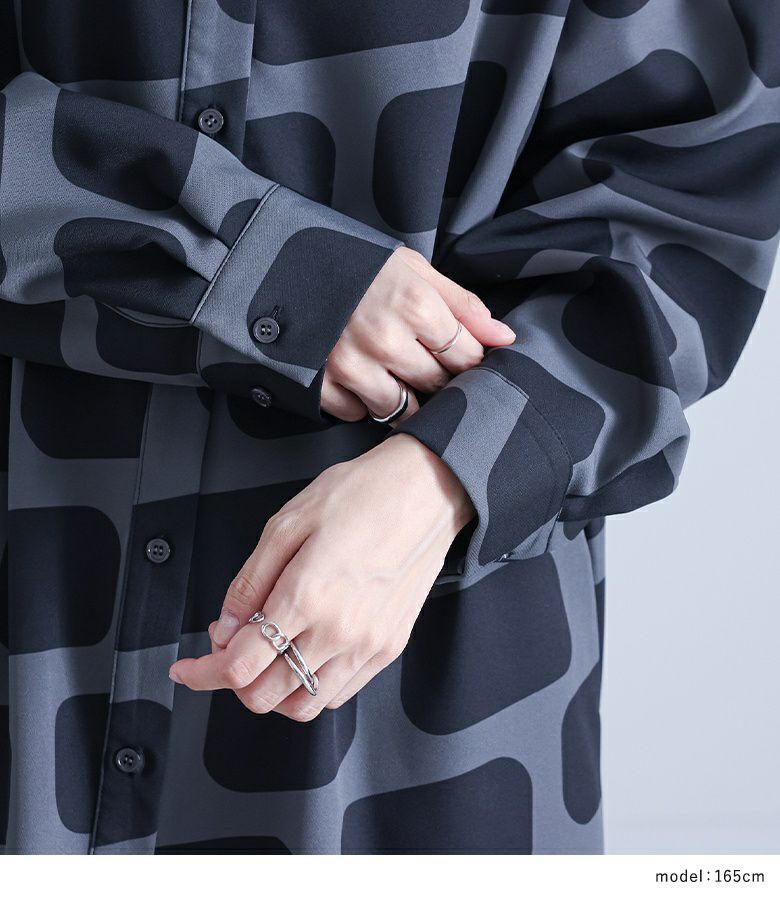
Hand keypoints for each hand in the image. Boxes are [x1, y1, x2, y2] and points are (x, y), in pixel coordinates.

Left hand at [168, 433, 475, 719]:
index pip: (239, 666)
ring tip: (266, 658)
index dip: (203, 672)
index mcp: (306, 596)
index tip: (189, 667)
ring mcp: (367, 645)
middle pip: (265, 697)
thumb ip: (250, 581)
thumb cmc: (362, 494)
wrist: (427, 490)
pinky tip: (303, 656)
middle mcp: (338, 631)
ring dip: (273, 692)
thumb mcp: (288, 521)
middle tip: (226, 654)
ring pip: (304, 707)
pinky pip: (340, 693)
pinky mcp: (389, 647)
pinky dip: (311, 688)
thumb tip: (226, 628)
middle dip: (232, 683)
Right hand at [322, 246, 514, 421]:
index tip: (457, 354)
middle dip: (436, 377)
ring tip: (388, 368)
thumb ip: (462, 305)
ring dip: (401, 395)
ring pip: (401, 409)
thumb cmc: (354, 264)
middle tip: (419, 356)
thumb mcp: (412, 269)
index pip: (467, 357)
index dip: (468, 358)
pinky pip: (357, 414)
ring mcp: (351, 367)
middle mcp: (386, 341)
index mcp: (415, 305)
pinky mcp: (322, 385)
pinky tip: (357, 375)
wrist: (281, 263)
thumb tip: (504, 338)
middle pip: (437, 386)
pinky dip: (361, 400)